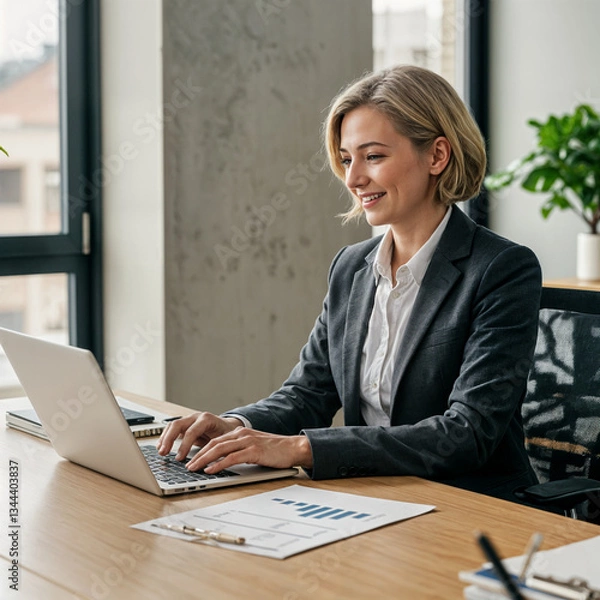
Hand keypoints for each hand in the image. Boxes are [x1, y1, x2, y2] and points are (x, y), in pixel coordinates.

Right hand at [156, 412, 241, 460]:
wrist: (228, 426)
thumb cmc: (227, 434)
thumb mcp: (225, 441)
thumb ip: (216, 449)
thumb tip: (209, 463)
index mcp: (207, 419)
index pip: (192, 431)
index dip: (184, 445)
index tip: (179, 458)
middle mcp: (196, 417)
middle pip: (178, 424)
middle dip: (169, 439)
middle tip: (163, 453)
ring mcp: (190, 419)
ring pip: (173, 425)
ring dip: (165, 438)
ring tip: (161, 451)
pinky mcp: (185, 425)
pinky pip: (172, 429)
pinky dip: (165, 437)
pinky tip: (161, 446)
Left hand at [185, 428, 313, 472]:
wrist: (294, 448)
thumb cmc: (276, 451)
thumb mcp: (254, 447)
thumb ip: (240, 450)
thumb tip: (224, 461)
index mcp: (240, 432)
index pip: (215, 440)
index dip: (201, 449)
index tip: (191, 459)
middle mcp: (241, 434)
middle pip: (213, 443)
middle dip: (198, 454)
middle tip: (187, 465)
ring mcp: (247, 441)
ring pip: (219, 449)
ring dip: (204, 459)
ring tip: (193, 468)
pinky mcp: (253, 450)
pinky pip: (231, 458)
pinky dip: (218, 464)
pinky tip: (210, 470)